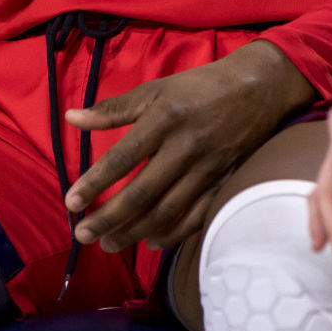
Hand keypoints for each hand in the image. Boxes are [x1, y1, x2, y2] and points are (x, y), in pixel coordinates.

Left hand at [65, 41, 314, 252]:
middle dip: (109, 218)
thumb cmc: (202, 86)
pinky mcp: (225, 179)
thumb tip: (72, 119)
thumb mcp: (157, 88)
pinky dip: (173, 233)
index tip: (70, 202)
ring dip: (134, 232)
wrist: (261, 86)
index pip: (122, 157)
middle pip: (142, 192)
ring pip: (167, 210)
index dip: (94, 182)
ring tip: (108, 244)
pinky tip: (151, 241)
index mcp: (165, 118)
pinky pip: (196, 215)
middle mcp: (186, 146)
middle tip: (83, 235)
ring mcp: (208, 167)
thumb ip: (114, 108)